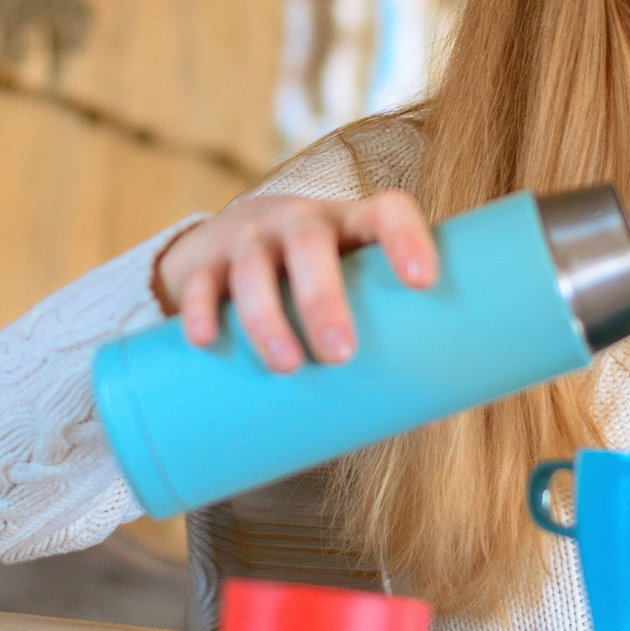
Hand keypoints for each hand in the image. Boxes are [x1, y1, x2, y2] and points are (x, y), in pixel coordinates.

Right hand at [155, 190, 436, 372]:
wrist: (231, 239)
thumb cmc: (318, 279)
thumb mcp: (350, 290)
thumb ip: (384, 342)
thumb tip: (428, 419)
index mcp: (352, 225)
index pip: (387, 212)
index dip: (407, 238)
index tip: (422, 282)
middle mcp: (301, 222)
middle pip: (311, 246)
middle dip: (325, 300)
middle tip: (340, 354)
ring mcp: (250, 239)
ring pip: (254, 269)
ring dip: (268, 318)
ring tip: (287, 366)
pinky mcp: (206, 262)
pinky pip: (202, 282)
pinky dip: (201, 311)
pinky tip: (205, 339)